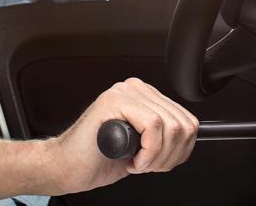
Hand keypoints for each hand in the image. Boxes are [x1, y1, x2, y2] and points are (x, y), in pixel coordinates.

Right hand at [47, 78, 197, 193]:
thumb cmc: (100, 157)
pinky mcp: (113, 102)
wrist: (66, 166)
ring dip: (157, 156)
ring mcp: (123, 92)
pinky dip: (148, 152)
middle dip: (170, 155)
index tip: (162, 162)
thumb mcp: (144, 144)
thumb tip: (188, 135)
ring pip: (169, 125)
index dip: (181, 150)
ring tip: (138, 162)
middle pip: (181, 123)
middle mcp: (135, 89)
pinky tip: (131, 160)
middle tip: (148, 165)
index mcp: (145, 96)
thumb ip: (165, 134)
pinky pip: (153, 125)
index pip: (186, 119)